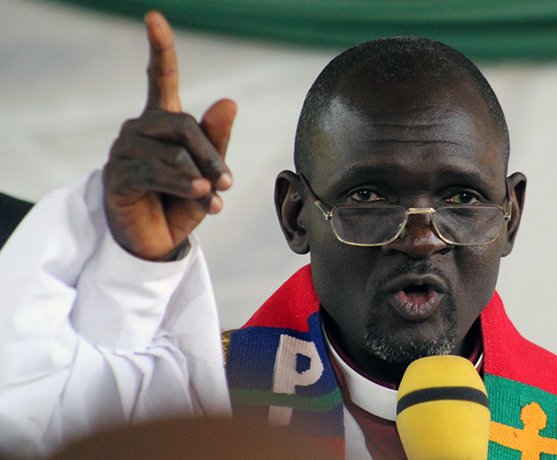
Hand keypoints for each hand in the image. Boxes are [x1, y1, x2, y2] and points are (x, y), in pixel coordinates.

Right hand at [103, 11, 236, 260]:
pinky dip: (183, 183)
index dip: (160, 49)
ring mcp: (124, 151)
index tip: (154, 18)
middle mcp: (139, 129)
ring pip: (172, 151)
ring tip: (215, 197)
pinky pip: (155, 173)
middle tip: (228, 181)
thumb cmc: (183, 202)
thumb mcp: (209, 170)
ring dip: (200, 176)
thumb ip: (217, 138)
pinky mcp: (118, 176)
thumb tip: (230, 100)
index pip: (159, 78)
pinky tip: (201, 194)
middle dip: (210, 153)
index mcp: (162, 122)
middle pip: (182, 123)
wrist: (159, 242)